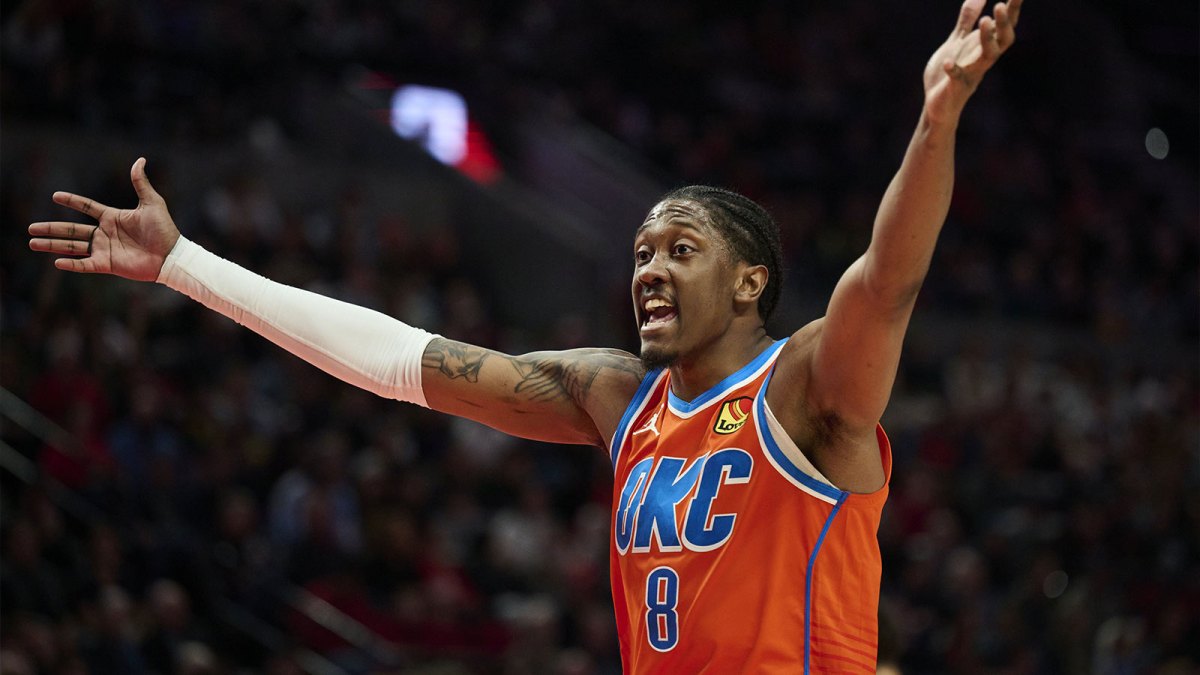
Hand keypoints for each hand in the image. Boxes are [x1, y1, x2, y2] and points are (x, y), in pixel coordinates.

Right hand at [28, 157, 180, 281]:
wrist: (172, 255)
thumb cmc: (164, 230)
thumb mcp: (152, 203)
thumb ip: (141, 183)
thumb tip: (140, 160)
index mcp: (112, 217)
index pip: (87, 207)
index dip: (72, 201)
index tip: (55, 196)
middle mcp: (104, 233)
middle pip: (72, 230)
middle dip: (51, 229)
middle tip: (31, 228)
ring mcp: (104, 249)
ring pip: (73, 246)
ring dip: (53, 245)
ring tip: (33, 243)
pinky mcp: (108, 264)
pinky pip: (85, 264)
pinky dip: (72, 264)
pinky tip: (56, 262)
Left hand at [923, 0, 1022, 124]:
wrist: (937, 105)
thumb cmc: (949, 72)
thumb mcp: (958, 42)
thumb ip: (967, 20)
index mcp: (984, 48)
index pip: (1004, 27)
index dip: (1012, 10)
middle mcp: (982, 60)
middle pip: (1002, 41)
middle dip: (1004, 23)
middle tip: (1000, 5)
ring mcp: (970, 74)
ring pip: (987, 57)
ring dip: (987, 39)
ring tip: (984, 21)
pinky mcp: (955, 88)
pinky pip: (957, 78)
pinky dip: (953, 69)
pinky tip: (947, 62)